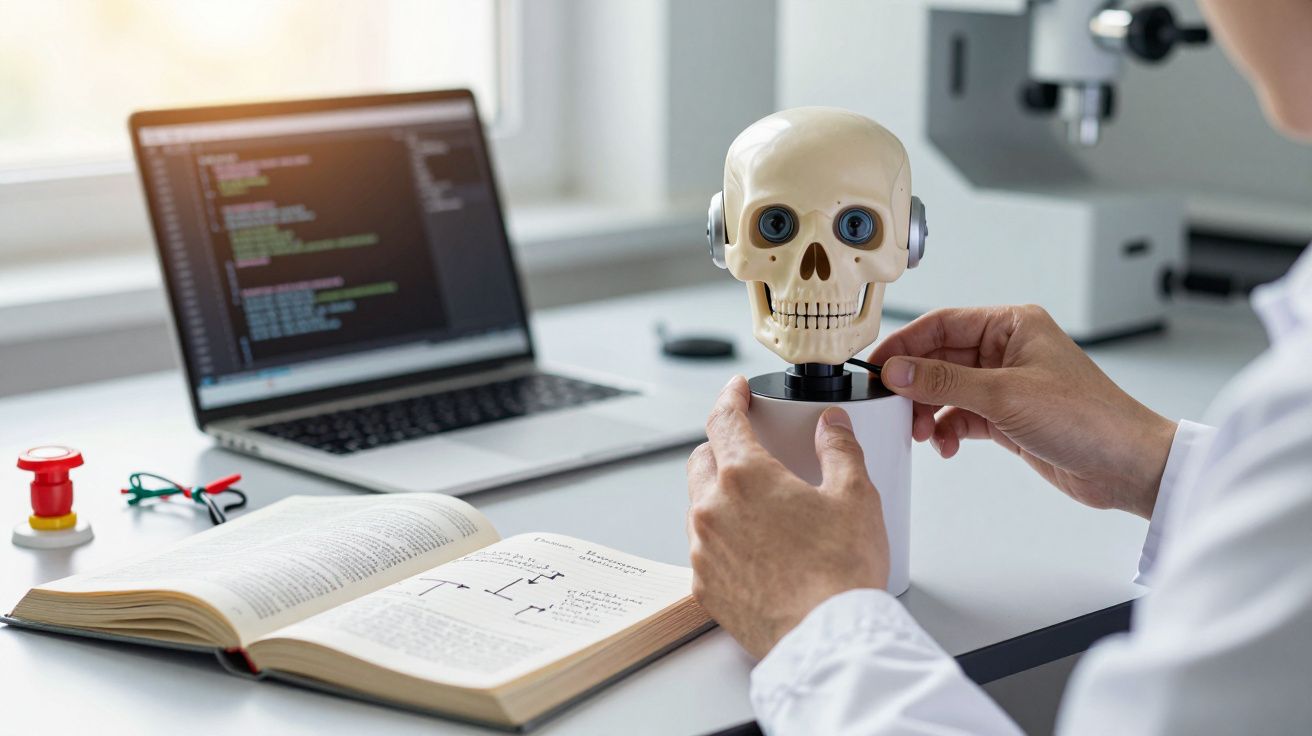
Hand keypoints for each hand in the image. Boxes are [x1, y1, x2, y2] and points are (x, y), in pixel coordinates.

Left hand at [686, 376, 887, 658]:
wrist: (827, 639)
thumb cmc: (841, 571)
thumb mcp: (855, 495)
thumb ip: (839, 449)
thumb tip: (831, 426)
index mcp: (744, 476)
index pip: (723, 419)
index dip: (730, 397)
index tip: (736, 390)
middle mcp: (712, 509)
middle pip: (702, 460)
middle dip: (722, 447)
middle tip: (752, 450)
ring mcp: (703, 550)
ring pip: (700, 506)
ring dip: (721, 496)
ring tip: (761, 506)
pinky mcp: (704, 586)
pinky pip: (705, 548)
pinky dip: (723, 538)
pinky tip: (755, 549)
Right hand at [869, 305, 1177, 518]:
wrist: (1127, 466)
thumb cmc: (1088, 419)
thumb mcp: (1005, 395)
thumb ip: (944, 381)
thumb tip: (896, 370)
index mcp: (1012, 325)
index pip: (942, 324)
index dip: (905, 344)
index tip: (877, 367)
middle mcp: (1007, 350)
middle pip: (940, 358)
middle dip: (915, 385)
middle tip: (893, 407)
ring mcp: (1007, 384)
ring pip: (947, 390)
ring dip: (929, 411)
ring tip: (922, 433)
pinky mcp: (1007, 416)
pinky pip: (961, 415)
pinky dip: (948, 430)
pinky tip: (946, 445)